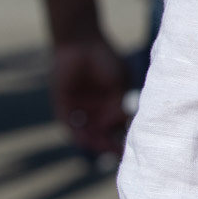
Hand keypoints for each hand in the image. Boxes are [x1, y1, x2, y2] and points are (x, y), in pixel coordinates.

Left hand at [50, 37, 128, 154]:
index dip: (125, 137)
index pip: (118, 127)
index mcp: (112, 103)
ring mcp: (80, 109)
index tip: (133, 147)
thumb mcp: (119, 84)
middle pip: (102, 134)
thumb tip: (119, 127)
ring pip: (87, 133)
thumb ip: (119, 106)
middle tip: (118, 154)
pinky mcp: (63, 106)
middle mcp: (96, 110)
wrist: (80, 43)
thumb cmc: (105, 60)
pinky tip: (86, 141)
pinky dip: (78, 135)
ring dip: (95, 143)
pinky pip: (70, 126)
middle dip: (109, 146)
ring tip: (103, 149)